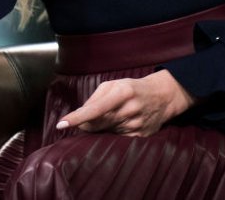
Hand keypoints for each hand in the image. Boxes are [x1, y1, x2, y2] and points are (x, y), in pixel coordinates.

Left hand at [56, 70, 195, 136]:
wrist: (163, 96)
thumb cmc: (132, 88)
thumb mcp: (113, 85)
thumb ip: (94, 98)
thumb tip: (79, 115)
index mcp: (121, 93)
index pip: (94, 109)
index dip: (77, 118)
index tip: (62, 124)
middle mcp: (130, 110)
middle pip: (97, 124)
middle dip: (87, 123)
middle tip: (88, 118)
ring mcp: (136, 125)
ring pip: (106, 132)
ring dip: (103, 127)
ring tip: (116, 115)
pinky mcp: (141, 137)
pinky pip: (117, 139)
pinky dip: (113, 132)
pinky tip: (122, 123)